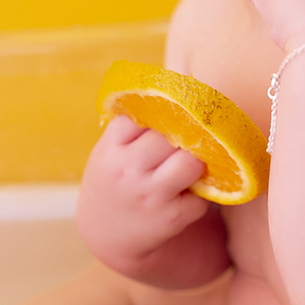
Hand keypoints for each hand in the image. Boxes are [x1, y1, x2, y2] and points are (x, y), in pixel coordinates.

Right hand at [75, 115, 208, 268]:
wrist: (104, 233)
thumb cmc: (115, 176)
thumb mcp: (112, 147)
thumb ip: (137, 118)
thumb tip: (182, 71)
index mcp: (112, 146)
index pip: (148, 111)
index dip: (167, 108)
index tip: (177, 107)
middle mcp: (128, 170)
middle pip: (173, 135)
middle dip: (185, 135)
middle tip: (187, 139)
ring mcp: (149, 195)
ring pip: (191, 163)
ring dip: (195, 164)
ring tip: (186, 167)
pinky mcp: (170, 218)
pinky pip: (201, 196)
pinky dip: (199, 195)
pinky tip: (183, 196)